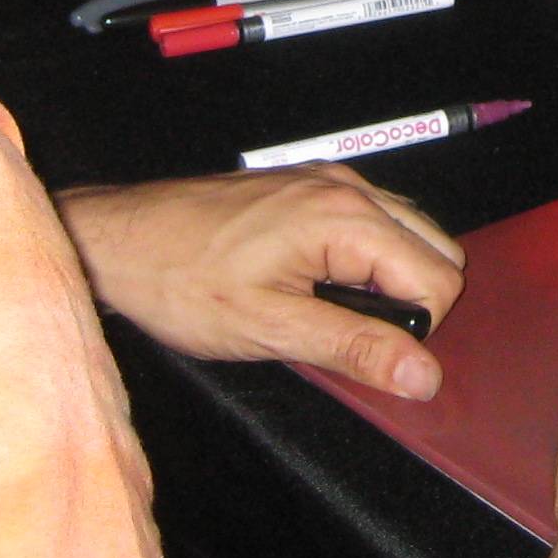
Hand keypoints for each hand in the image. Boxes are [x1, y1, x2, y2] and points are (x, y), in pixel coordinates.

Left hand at [55, 166, 464, 399]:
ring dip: (391, 280)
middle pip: (439, 250)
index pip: (439, 279)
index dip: (416, 330)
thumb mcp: (269, 329)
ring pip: (411, 233)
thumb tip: (422, 375)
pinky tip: (318, 286)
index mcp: (345, 219)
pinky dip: (367, 258)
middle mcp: (347, 188)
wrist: (117, 240)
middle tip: (349, 334)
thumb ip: (354, 348)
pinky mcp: (309, 187)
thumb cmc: (178, 281)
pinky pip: (374, 222)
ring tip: (329, 311)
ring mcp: (329, 182)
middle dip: (412, 303)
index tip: (365, 350)